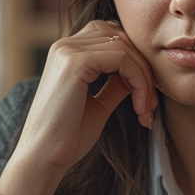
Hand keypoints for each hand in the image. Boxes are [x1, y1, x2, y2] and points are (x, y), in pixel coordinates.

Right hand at [0, 21, 156, 194]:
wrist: (44, 157)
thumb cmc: (68, 137)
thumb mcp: (99, 105)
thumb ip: (116, 84)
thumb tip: (139, 74)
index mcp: (68, 53)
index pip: (113, 38)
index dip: (136, 65)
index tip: (145, 100)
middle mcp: (65, 45)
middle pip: (121, 37)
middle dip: (144, 70)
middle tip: (150, 106)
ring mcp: (68, 51)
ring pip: (125, 47)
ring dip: (144, 79)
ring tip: (145, 110)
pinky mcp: (74, 62)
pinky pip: (122, 58)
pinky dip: (139, 82)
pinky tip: (139, 108)